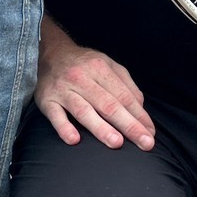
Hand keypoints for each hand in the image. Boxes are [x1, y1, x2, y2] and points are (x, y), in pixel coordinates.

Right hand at [36, 34, 154, 150]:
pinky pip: (55, 115)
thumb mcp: (108, 65)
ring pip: (84, 111)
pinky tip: (74, 140)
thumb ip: (126, 85)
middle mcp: (82, 78)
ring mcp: (63, 90)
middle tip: (144, 143)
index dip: (139, 115)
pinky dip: (64, 127)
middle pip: (108, 104)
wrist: (50, 53)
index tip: (150, 132)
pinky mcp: (46, 100)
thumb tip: (140, 109)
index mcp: (100, 68)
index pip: (124, 95)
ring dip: (100, 127)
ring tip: (116, 142)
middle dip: (128, 125)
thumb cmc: (84, 64)